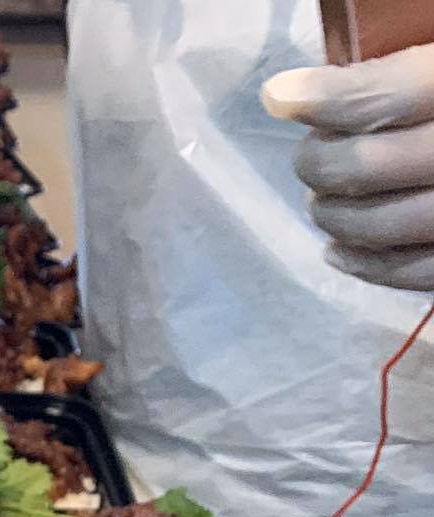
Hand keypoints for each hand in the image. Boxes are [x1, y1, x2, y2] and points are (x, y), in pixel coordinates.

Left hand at [264, 45, 433, 289]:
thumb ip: (398, 78)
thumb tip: (295, 93)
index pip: (388, 94)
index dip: (325, 98)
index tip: (279, 96)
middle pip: (366, 166)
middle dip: (320, 163)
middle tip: (310, 158)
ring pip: (376, 225)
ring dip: (333, 215)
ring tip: (324, 201)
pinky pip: (401, 273)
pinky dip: (359, 264)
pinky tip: (338, 249)